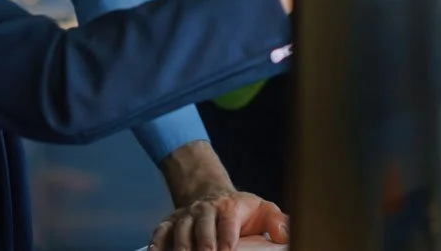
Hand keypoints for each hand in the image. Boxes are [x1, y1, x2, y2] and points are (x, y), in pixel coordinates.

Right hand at [148, 190, 287, 250]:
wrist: (212, 196)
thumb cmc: (242, 210)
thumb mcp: (263, 210)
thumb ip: (277, 221)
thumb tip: (284, 235)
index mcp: (229, 206)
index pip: (227, 219)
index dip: (227, 234)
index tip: (227, 250)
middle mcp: (205, 209)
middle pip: (201, 223)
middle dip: (203, 242)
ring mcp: (186, 215)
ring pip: (180, 228)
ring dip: (181, 244)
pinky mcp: (171, 221)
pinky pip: (161, 231)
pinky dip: (157, 242)